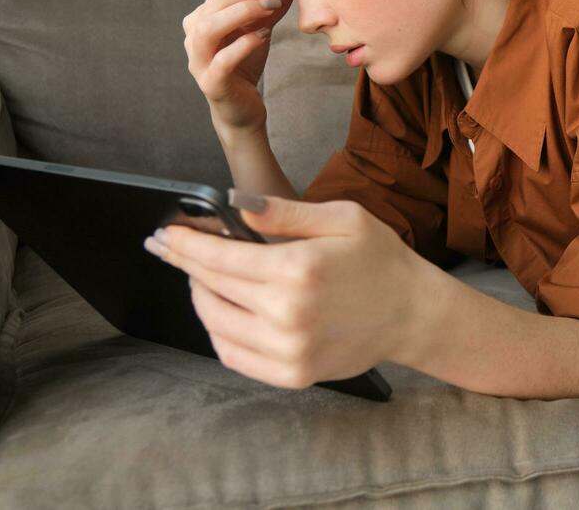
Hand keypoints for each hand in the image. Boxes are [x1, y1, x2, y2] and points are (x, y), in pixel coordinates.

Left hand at [144, 193, 432, 388]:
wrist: (412, 314)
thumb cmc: (380, 261)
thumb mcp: (342, 219)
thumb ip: (284, 213)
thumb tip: (235, 205)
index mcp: (298, 269)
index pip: (219, 257)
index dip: (186, 244)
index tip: (166, 234)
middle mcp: (287, 313)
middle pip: (211, 288)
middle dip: (186, 265)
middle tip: (173, 249)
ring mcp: (287, 349)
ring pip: (215, 324)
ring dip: (200, 298)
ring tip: (201, 278)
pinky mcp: (291, 373)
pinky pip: (233, 356)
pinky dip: (217, 333)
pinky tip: (222, 312)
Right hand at [182, 0, 307, 134]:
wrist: (243, 107)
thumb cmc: (247, 62)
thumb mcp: (261, 28)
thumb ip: (272, 4)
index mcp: (201, 19)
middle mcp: (193, 37)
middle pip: (215, 2)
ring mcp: (199, 61)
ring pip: (208, 28)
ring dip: (243, 13)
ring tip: (271, 10)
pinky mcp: (211, 83)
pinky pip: (222, 60)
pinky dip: (244, 44)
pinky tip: (264, 36)